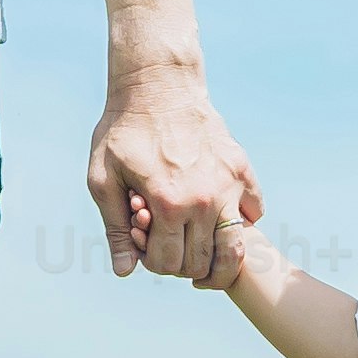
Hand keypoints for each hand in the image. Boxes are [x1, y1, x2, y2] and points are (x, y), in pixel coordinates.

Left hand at [88, 58, 255, 282]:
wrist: (159, 86)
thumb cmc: (124, 131)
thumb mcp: (103, 179)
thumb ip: (115, 229)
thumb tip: (125, 271)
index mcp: (168, 204)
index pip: (169, 264)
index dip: (153, 263)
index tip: (146, 246)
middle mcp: (204, 200)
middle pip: (202, 263)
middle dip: (182, 263)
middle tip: (170, 245)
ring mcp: (229, 186)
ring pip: (235, 249)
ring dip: (218, 260)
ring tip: (201, 252)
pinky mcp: (243, 171)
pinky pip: (253, 215)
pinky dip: (240, 224)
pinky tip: (217, 216)